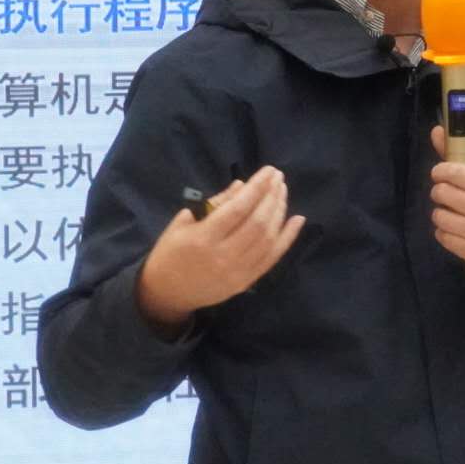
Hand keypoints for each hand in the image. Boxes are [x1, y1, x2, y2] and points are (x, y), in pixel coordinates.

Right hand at [136, 166, 304, 335]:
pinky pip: (273, 258)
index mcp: (203, 238)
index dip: (257, 188)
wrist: (167, 292)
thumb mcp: (184, 222)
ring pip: (268, 239)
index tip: (269, 171)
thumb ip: (215, 204)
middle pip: (258, 223)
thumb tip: (243, 185)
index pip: (239, 209)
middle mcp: (223, 256)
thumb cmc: (171, 251)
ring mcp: (237, 272)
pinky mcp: (246, 282)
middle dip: (271, 196)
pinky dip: (288, 238)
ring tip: (282, 191)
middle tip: (278, 177)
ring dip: (279, 212)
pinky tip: (297, 219)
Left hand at [429, 125, 464, 274]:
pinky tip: (454, 230)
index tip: (439, 174)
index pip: (456, 173)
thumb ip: (459, 159)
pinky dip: (444, 233)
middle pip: (443, 194)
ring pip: (440, 217)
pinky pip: (443, 238)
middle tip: (444, 194)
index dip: (440, 171)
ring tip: (450, 214)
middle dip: (439, 192)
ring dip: (440, 214)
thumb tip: (436, 130)